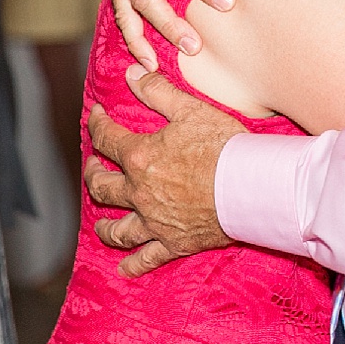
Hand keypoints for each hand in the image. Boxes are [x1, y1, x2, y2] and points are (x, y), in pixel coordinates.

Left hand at [83, 65, 242, 277]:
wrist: (252, 186)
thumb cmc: (224, 145)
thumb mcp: (190, 110)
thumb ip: (157, 91)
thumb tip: (131, 74)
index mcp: (140, 157)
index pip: (106, 139)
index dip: (97, 124)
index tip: (97, 116)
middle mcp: (139, 192)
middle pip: (101, 186)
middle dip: (92, 173)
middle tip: (94, 166)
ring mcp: (154, 221)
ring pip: (116, 228)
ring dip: (103, 224)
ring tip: (100, 221)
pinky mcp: (173, 243)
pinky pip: (146, 258)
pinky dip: (132, 265)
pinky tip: (124, 269)